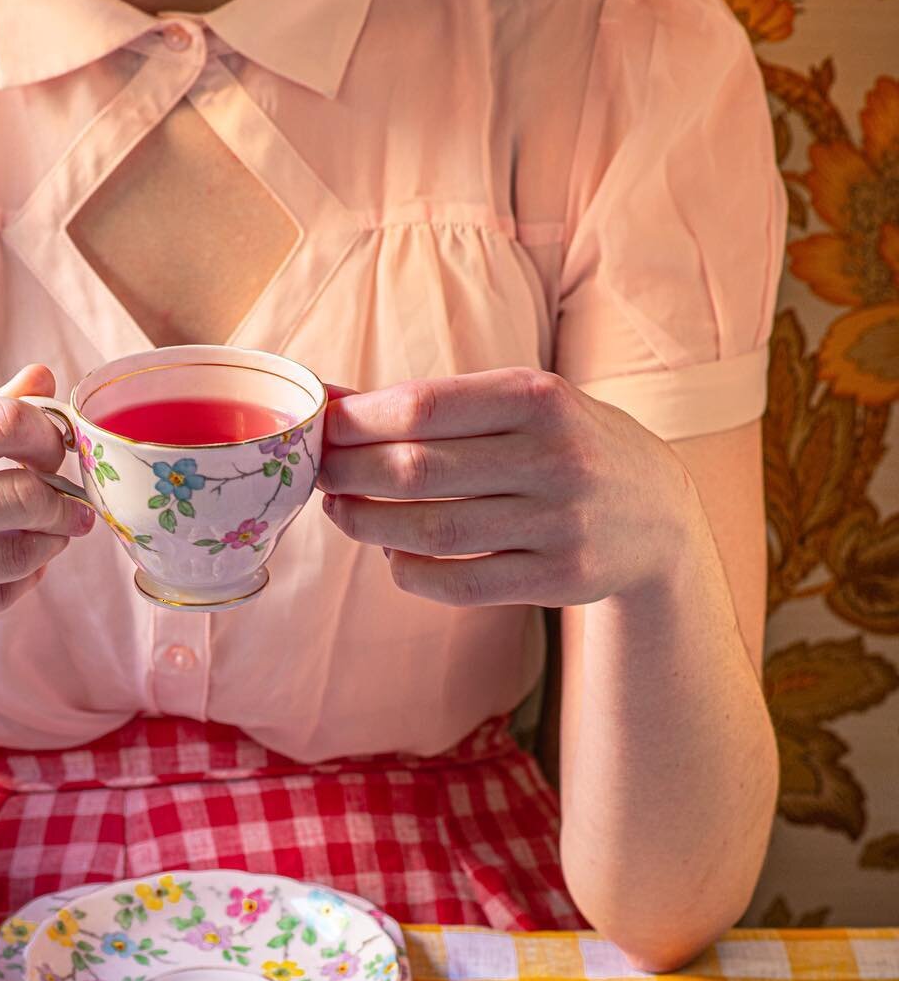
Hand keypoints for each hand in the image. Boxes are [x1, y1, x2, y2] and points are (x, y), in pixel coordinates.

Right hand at [0, 365, 90, 667]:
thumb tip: (43, 379)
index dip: (47, 432)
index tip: (54, 442)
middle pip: (19, 497)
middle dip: (62, 495)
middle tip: (70, 495)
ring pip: (17, 557)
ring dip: (50, 539)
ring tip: (50, 528)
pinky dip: (20, 578)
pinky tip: (15, 563)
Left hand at [318, 369, 695, 607]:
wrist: (660, 515)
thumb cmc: (564, 445)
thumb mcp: (521, 403)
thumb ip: (433, 403)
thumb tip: (330, 398)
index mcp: (539, 397)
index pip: (423, 407)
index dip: (356, 421)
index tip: (320, 428)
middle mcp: (555, 457)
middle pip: (417, 470)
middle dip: (349, 473)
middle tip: (319, 474)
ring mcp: (561, 522)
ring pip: (431, 531)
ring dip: (367, 524)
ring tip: (342, 512)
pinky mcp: (561, 578)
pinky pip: (459, 583)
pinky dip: (410, 571)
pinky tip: (392, 555)